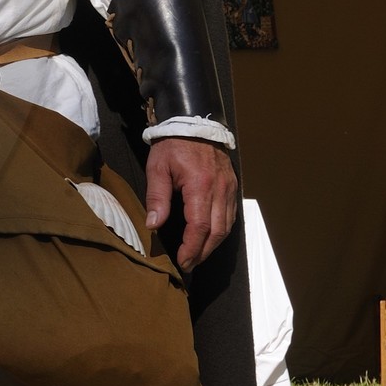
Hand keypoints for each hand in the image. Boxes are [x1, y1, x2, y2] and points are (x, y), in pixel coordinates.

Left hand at [144, 138, 237, 274]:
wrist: (194, 121)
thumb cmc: (172, 144)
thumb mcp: (158, 168)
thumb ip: (157, 197)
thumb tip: (154, 225)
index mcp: (200, 186)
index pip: (199, 227)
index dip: (191, 248)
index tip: (182, 261)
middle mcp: (220, 190)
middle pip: (217, 231)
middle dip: (203, 252)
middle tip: (189, 264)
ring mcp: (229, 188)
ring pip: (226, 226)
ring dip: (213, 244)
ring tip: (197, 255)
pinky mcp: (232, 186)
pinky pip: (230, 214)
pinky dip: (221, 230)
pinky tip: (209, 237)